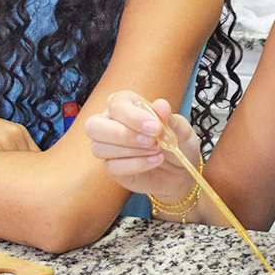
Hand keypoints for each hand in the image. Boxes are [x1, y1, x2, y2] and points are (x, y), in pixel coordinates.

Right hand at [83, 90, 198, 204]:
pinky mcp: (112, 167)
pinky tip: (154, 161)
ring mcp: (108, 147)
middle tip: (152, 141)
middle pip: (93, 125)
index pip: (116, 104)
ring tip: (157, 150)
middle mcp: (110, 123)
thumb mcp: (180, 128)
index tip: (156, 127)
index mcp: (125, 105)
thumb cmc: (177, 142)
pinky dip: (137, 164)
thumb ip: (169, 117)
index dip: (133, 116)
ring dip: (132, 151)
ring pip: (99, 148)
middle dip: (122, 134)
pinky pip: (112, 166)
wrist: (181, 170)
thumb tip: (161, 104)